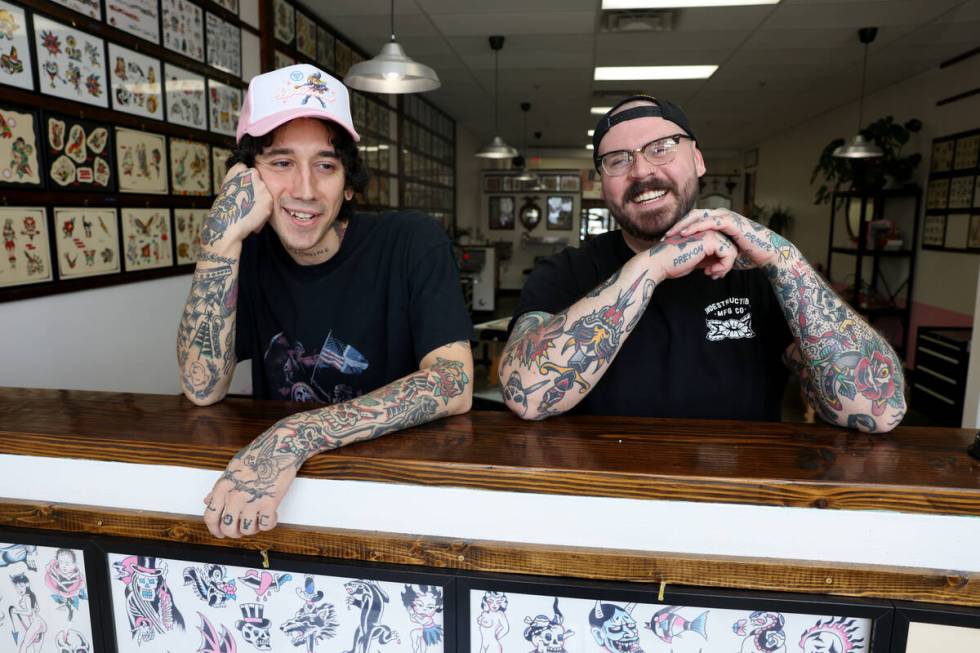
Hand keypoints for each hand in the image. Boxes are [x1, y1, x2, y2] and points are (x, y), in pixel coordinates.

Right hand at [198, 163, 273, 249]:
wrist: (228, 224)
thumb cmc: (225, 209)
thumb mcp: (228, 187)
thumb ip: (239, 181)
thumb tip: (249, 182)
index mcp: (238, 169)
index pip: (246, 168)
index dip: (245, 179)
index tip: (242, 187)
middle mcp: (251, 174)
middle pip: (258, 179)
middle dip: (255, 189)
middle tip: (246, 201)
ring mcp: (261, 186)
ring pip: (264, 191)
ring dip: (260, 199)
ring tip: (249, 209)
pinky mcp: (268, 198)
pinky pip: (268, 202)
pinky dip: (263, 210)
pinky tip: (253, 215)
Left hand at [202, 424, 300, 538]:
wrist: (280, 447)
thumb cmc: (258, 453)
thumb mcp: (233, 468)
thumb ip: (220, 487)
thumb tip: (209, 501)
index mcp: (223, 487)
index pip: (210, 517)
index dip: (214, 530)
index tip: (220, 533)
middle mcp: (235, 496)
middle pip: (228, 528)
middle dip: (236, 533)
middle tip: (242, 529)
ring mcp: (252, 500)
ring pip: (248, 530)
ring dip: (254, 529)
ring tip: (259, 520)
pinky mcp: (270, 503)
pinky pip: (266, 525)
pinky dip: (269, 524)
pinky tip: (272, 515)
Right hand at [648, 230, 737, 281]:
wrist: (659, 263)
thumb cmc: (673, 263)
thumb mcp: (697, 260)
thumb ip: (709, 258)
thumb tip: (723, 264)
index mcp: (704, 232)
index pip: (725, 246)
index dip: (723, 262)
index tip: (712, 273)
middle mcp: (708, 229)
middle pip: (731, 248)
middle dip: (726, 265)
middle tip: (713, 275)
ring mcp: (709, 232)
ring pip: (732, 251)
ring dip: (725, 267)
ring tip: (711, 273)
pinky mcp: (710, 240)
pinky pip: (728, 254)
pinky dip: (723, 266)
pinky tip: (709, 271)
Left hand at [664, 208, 794, 269]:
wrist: (767, 254)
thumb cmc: (748, 255)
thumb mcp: (723, 256)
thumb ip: (711, 257)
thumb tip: (702, 268)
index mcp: (716, 222)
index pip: (692, 222)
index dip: (678, 230)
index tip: (665, 241)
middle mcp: (719, 216)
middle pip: (691, 217)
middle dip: (676, 227)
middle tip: (663, 238)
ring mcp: (725, 217)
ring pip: (698, 217)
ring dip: (683, 226)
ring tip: (670, 236)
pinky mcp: (731, 222)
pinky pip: (710, 222)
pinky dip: (696, 227)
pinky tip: (686, 234)